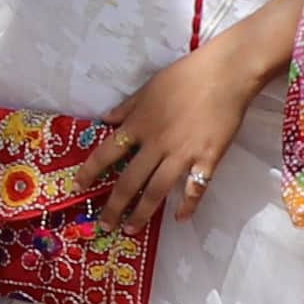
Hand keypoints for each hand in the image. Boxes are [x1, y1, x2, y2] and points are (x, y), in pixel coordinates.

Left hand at [89, 39, 269, 230]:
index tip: (78, 187)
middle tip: (104, 225)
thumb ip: (126, 108)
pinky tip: (180, 217)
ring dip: (142, 213)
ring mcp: (182, 154)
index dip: (90, 172)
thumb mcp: (148, 88)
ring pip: (156, 191)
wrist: (225, 75)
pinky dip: (188, 205)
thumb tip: (104, 120)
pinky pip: (195, 189)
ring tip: (131, 229)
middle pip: (129, 181)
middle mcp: (156, 144)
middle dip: (114, 206)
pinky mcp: (207, 160)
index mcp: (138, 125)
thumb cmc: (185, 76)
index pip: (106, 153)